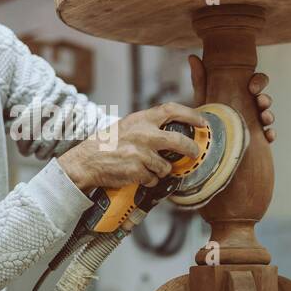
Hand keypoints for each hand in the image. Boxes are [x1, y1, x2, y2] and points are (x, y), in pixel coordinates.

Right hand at [58, 102, 205, 191]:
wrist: (87, 160)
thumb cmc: (107, 143)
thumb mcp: (127, 126)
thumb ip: (148, 126)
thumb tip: (172, 130)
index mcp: (141, 119)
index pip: (172, 110)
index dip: (191, 115)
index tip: (203, 122)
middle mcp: (143, 134)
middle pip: (178, 141)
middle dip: (190, 149)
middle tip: (194, 153)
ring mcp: (140, 153)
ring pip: (165, 166)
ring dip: (161, 171)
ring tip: (148, 168)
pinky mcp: (137, 171)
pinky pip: (153, 179)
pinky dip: (148, 180)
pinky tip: (137, 175)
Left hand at [188, 54, 275, 143]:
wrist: (206, 151)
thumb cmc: (205, 121)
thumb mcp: (202, 101)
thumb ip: (200, 81)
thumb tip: (193, 56)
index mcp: (241, 95)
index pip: (257, 83)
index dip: (259, 82)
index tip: (252, 88)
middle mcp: (250, 108)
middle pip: (265, 99)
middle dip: (266, 99)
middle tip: (260, 101)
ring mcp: (255, 124)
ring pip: (268, 116)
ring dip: (269, 115)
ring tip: (264, 117)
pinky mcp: (257, 141)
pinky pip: (269, 136)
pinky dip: (271, 134)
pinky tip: (268, 135)